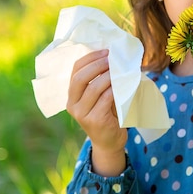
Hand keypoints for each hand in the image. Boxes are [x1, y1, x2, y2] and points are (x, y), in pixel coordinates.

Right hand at [66, 49, 126, 175]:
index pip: (75, 70)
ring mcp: (81, 114)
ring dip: (107, 76)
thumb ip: (100, 80)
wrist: (109, 142)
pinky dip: (114, 89)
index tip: (106, 51)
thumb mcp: (99, 96)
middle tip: (112, 59)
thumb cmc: (107, 114)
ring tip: (119, 70)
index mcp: (71, 95)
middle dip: (97, 65)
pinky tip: (121, 85)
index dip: (90, 58)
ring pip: (93, 88)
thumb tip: (112, 56)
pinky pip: (105, 99)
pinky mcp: (94, 121)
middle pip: (80, 78)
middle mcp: (72, 104)